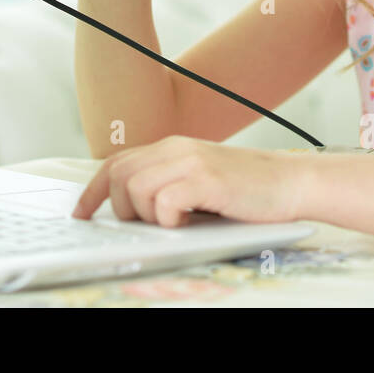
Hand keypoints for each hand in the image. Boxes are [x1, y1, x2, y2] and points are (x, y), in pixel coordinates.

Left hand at [70, 135, 310, 225]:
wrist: (292, 183)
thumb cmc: (247, 190)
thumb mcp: (200, 179)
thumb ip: (168, 184)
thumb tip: (129, 211)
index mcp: (172, 148)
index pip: (116, 162)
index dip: (93, 190)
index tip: (81, 213)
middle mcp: (177, 149)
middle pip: (119, 175)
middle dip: (119, 207)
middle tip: (143, 225)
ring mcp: (191, 162)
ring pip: (136, 188)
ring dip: (146, 214)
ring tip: (173, 222)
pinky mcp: (207, 179)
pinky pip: (165, 200)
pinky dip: (168, 217)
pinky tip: (187, 221)